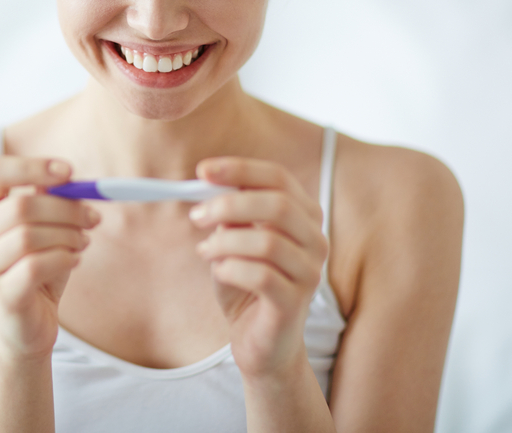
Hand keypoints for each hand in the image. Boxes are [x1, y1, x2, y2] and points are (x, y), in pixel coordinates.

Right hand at [0, 156, 99, 358]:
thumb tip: (69, 177)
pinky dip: (64, 258)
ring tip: (83, 242)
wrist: (26, 327)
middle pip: (20, 206)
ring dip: (68, 235)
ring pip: (29, 236)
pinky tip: (74, 261)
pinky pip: (37, 265)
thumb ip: (48, 199)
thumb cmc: (34, 270)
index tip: (68, 171)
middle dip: (66, 208)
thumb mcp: (41, 228)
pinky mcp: (1, 296)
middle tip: (93, 216)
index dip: (32, 167)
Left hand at [190, 158, 327, 378]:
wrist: (259, 342)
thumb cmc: (245, 285)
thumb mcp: (232, 241)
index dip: (240, 169)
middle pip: (278, 204)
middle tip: (196, 215)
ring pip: (267, 241)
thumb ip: (229, 215)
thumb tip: (208, 186)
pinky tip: (219, 272)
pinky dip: (230, 269)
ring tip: (205, 251)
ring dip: (224, 242)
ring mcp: (310, 273)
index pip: (278, 178)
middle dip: (229, 205)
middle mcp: (315, 240)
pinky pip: (261, 276)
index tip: (202, 171)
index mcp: (303, 216)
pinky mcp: (295, 303)